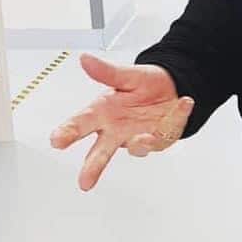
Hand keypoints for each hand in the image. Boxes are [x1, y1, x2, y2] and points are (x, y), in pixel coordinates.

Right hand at [49, 53, 194, 190]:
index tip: (57, 141)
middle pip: (101, 152)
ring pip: (136, 148)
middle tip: (84, 181)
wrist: (172, 88)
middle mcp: (116, 131)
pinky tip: (184, 102)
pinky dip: (177, 118)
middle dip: (93, 166)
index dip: (67, 132)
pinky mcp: (159, 140)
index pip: (80, 124)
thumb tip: (85, 59)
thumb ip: (107, 72)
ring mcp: (137, 138)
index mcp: (103, 113)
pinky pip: (167, 134)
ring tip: (144, 139)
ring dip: (139, 145)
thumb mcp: (126, 75)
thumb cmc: (142, 86)